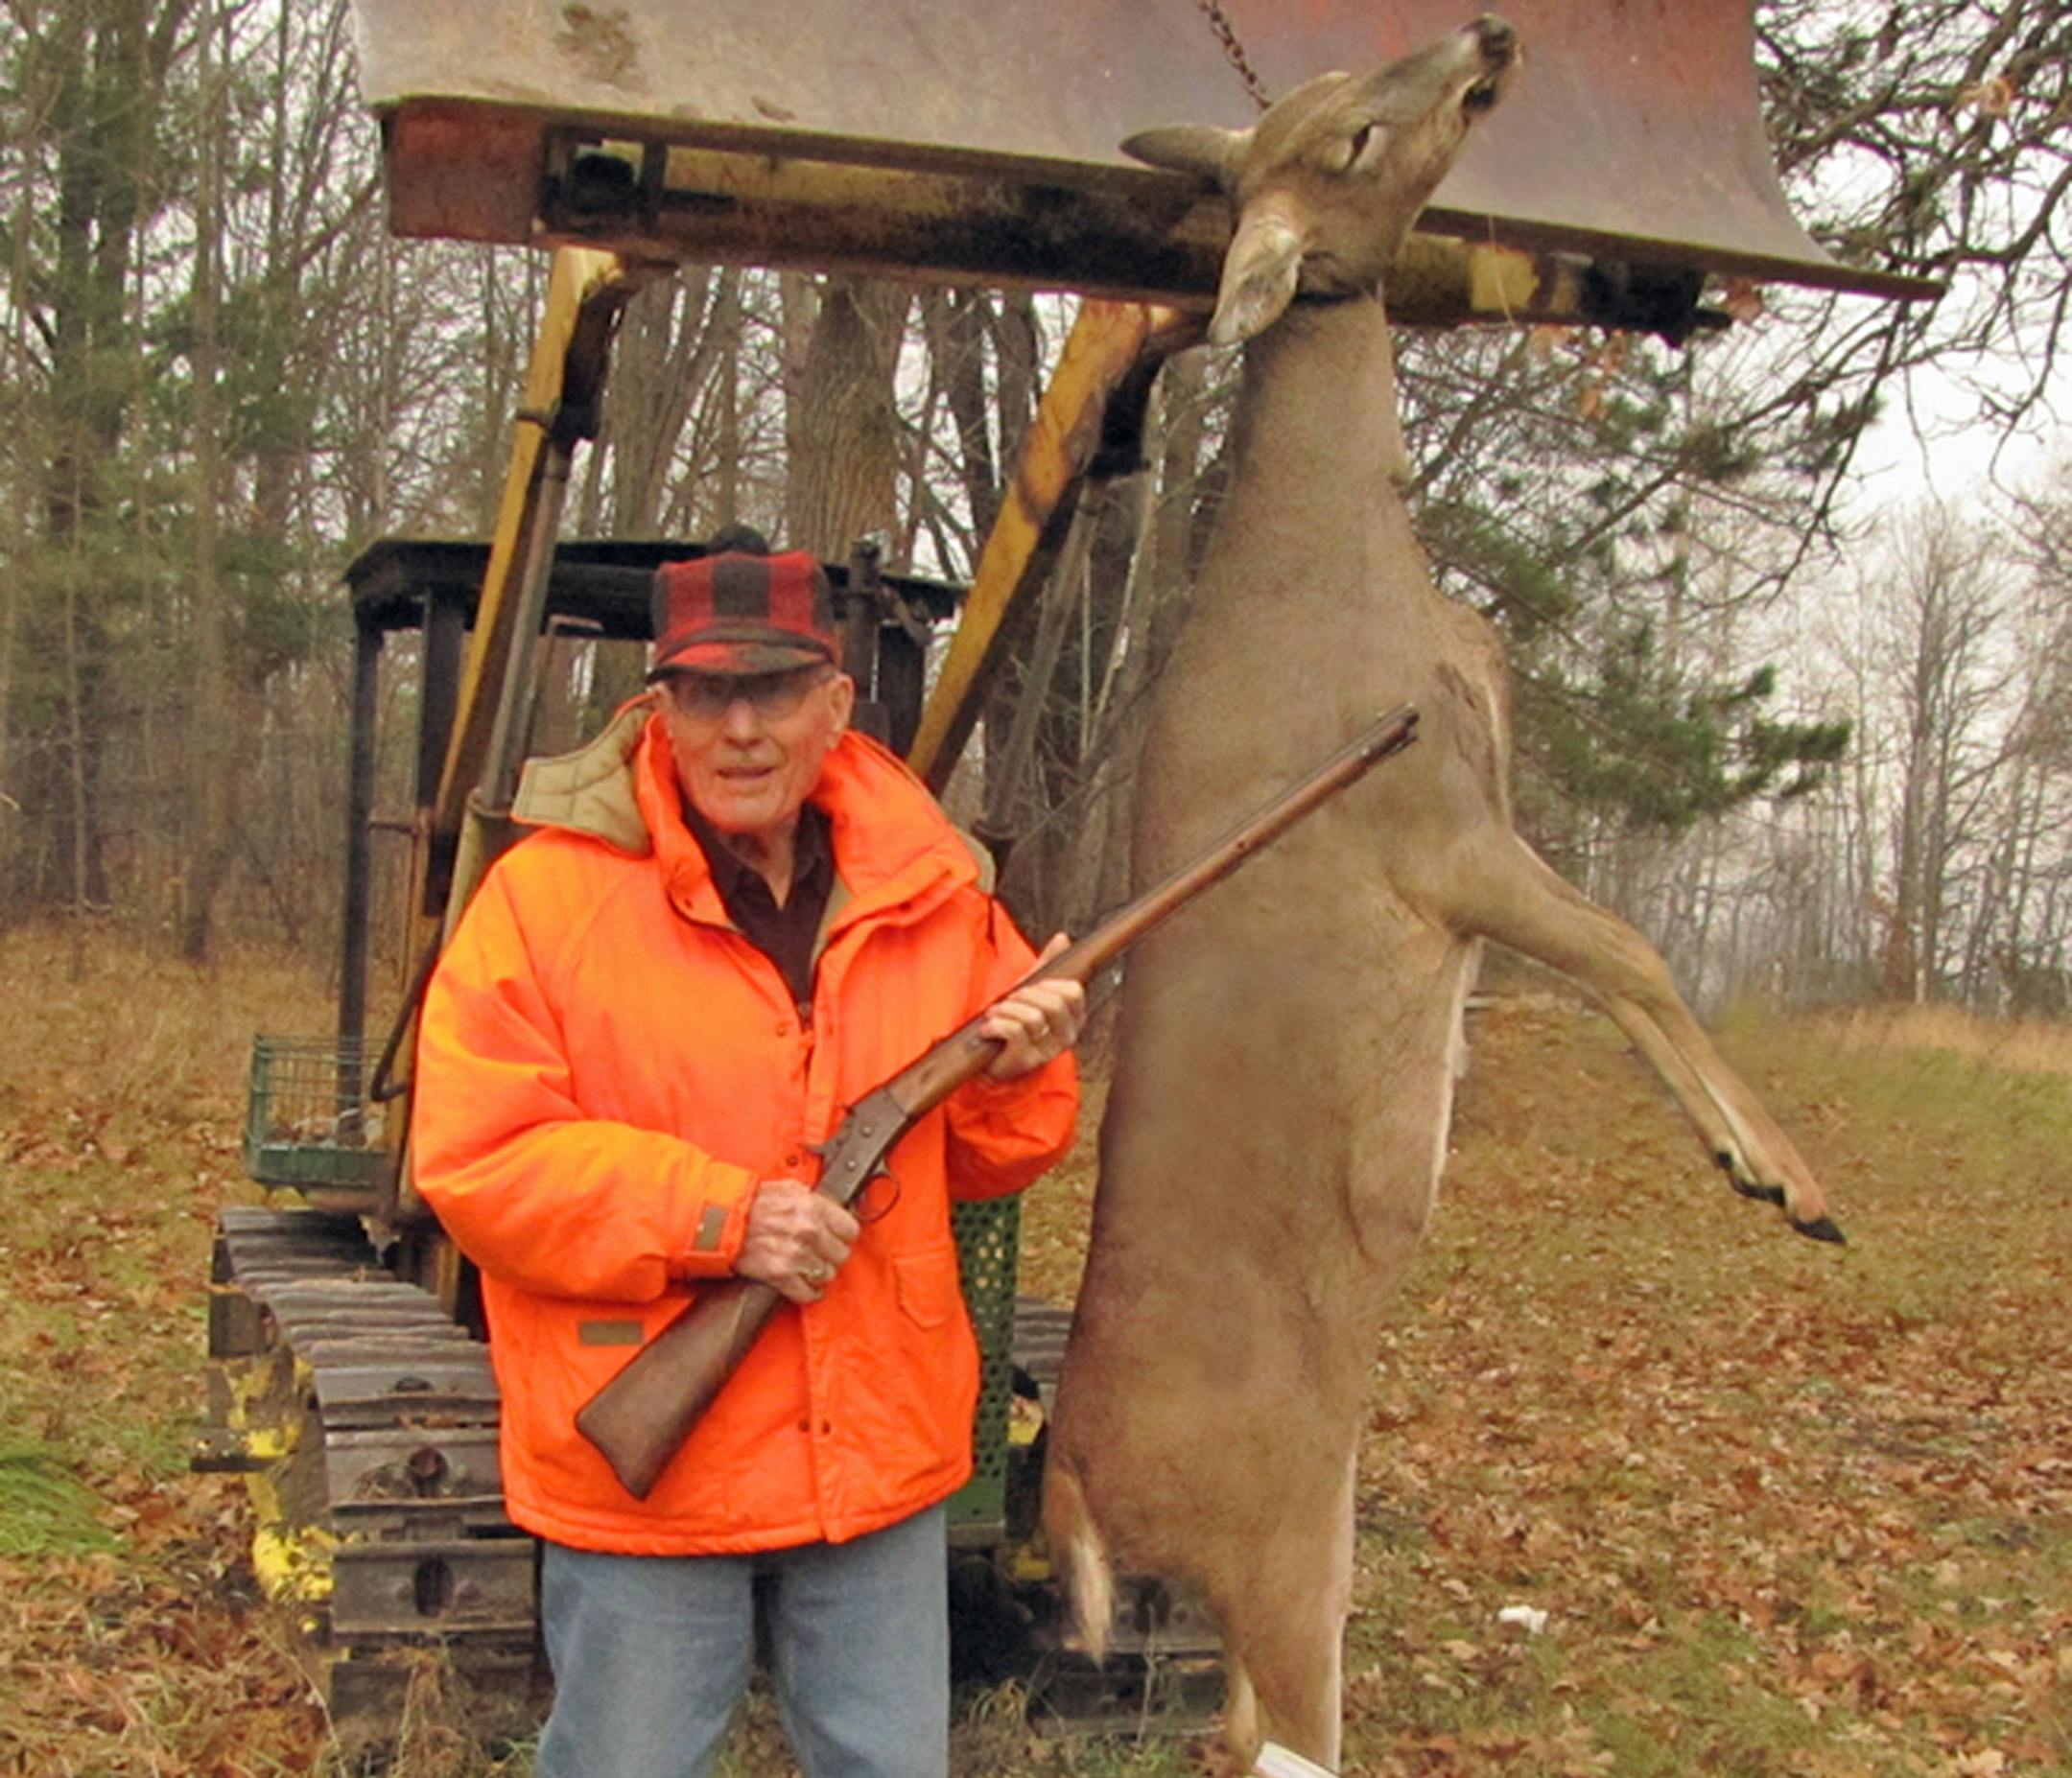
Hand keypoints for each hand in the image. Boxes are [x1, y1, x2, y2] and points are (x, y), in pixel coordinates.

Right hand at [736, 1179, 859, 1303]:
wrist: (722, 1220)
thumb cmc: (750, 1202)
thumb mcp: (788, 1188)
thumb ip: (812, 1199)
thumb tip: (830, 1208)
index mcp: (813, 1208)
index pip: (850, 1229)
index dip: (844, 1234)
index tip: (839, 1237)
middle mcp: (809, 1232)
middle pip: (841, 1254)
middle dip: (832, 1255)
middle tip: (823, 1253)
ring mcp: (796, 1255)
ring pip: (826, 1274)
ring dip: (819, 1273)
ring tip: (811, 1267)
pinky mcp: (780, 1275)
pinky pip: (807, 1292)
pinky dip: (808, 1293)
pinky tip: (806, 1287)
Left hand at [980, 933, 1086, 1081]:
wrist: (991, 1055)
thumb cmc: (1015, 1020)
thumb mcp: (1031, 989)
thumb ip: (1048, 964)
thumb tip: (1063, 937)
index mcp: (1073, 1016)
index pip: (1073, 991)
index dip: (1046, 984)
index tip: (1029, 988)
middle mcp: (1067, 1036)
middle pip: (1054, 1004)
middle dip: (1024, 996)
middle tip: (1008, 1002)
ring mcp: (1048, 1051)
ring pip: (1033, 1017)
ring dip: (1006, 1010)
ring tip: (995, 1015)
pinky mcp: (1027, 1061)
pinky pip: (1014, 1032)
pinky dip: (995, 1025)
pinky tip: (988, 1030)